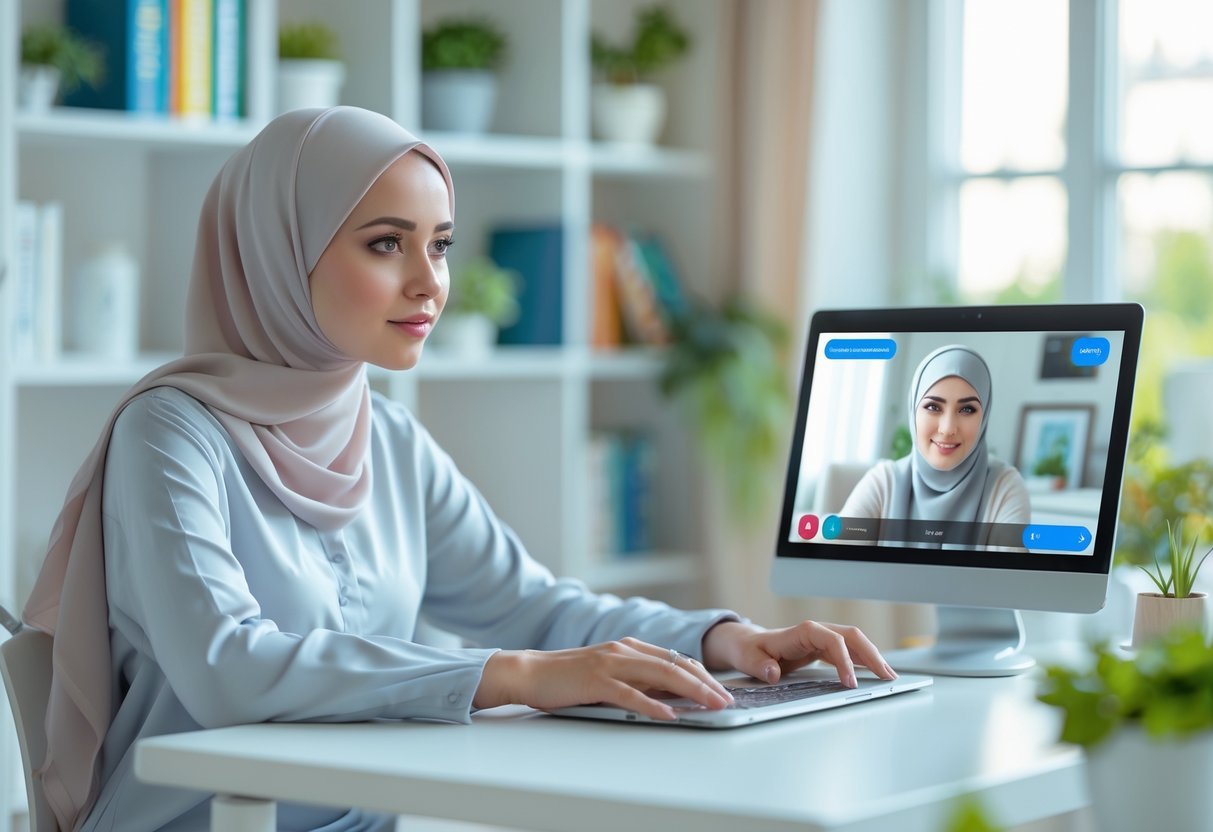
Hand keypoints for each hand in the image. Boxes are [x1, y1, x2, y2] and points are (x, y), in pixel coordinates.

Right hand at [473, 637, 734, 720]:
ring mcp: (610, 663)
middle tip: (727, 700)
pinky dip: (652, 704)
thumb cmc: (568, 677)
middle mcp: (624, 650)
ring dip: (690, 691)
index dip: (703, 675)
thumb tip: (671, 697)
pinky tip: (668, 714)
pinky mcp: (595, 680)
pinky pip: (630, 693)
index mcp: (630, 647)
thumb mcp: (609, 674)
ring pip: (661, 674)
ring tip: (711, 705)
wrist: (530, 671)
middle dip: (706, 683)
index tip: (722, 690)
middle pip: (676, 665)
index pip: (677, 659)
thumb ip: (637, 680)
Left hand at [700, 620, 897, 687]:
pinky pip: (849, 651)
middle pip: (851, 636)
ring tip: (890, 678)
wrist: (747, 644)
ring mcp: (821, 639)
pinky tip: (877, 673)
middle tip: (887, 677)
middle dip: (871, 654)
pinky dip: (865, 661)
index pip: (831, 640)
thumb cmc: (748, 650)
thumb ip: (759, 665)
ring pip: (854, 642)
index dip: (844, 660)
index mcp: (800, 632)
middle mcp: (815, 632)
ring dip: (873, 657)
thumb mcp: (747, 658)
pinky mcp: (823, 648)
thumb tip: (773, 672)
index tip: (850, 683)